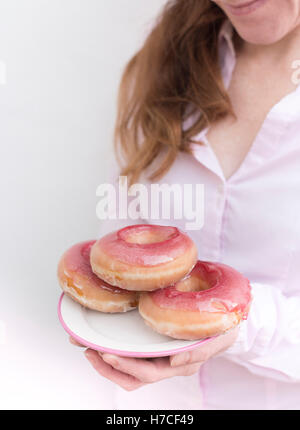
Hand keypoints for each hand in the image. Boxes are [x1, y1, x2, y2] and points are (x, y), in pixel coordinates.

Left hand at [69, 327, 237, 390]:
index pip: (148, 373)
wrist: (226, 320)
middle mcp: (166, 364)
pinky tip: (100, 340)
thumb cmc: (223, 328)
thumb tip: (174, 361)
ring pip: (128, 371)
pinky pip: (131, 356)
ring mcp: (159, 357)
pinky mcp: (154, 346)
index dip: (126, 367)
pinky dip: (113, 351)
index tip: (107, 353)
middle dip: (108, 366)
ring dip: (105, 363)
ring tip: (87, 346)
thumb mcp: (218, 337)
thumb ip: (198, 350)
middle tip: (88, 349)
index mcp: (179, 364)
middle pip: (132, 377)